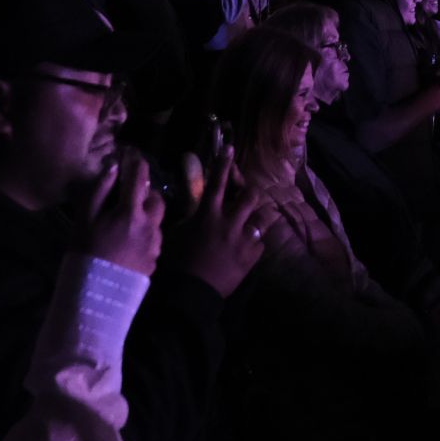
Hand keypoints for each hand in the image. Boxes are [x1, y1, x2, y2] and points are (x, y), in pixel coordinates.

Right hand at [85, 156, 165, 275]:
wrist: (95, 295)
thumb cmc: (86, 252)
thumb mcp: (85, 219)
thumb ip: (100, 190)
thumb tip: (113, 168)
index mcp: (131, 212)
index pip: (140, 178)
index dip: (136, 163)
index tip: (132, 156)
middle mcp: (150, 226)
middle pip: (156, 200)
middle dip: (146, 194)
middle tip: (129, 197)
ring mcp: (155, 245)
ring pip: (157, 221)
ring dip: (146, 217)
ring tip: (127, 224)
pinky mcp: (156, 261)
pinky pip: (154, 241)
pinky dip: (145, 236)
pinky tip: (129, 244)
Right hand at [172, 148, 265, 296]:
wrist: (190, 292)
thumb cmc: (176, 262)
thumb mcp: (176, 231)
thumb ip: (185, 212)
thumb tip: (184, 198)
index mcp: (207, 214)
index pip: (217, 182)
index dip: (224, 163)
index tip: (230, 148)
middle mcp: (229, 222)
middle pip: (250, 196)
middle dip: (250, 192)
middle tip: (246, 195)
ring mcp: (243, 240)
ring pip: (263, 217)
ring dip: (258, 216)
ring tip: (254, 219)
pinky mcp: (251, 257)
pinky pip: (261, 242)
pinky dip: (255, 241)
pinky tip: (248, 246)